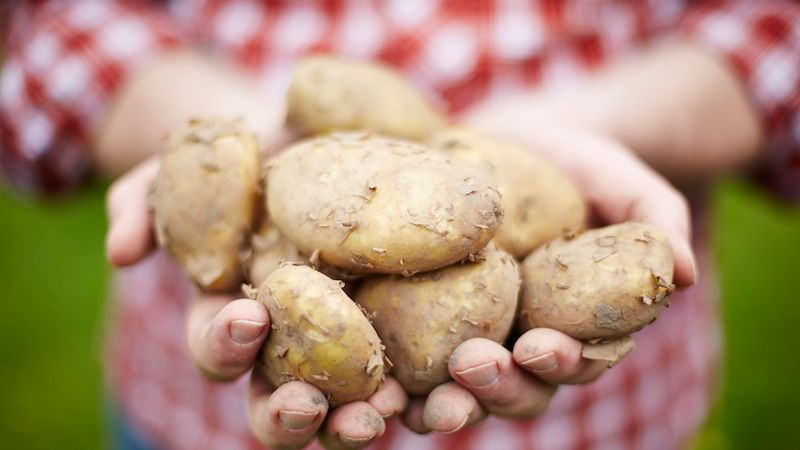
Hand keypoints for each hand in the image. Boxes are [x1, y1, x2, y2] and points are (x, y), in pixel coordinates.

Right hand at [106, 158, 407, 448]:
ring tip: (380, 417)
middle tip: (308, 405)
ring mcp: (347, 348)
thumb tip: (119, 250)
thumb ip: (148, 200)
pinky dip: (427, 391)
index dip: (225, 343)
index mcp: (236, 316)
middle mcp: (290, 348)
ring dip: (357, 423)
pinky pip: (415, 375)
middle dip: (288, 414)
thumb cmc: (248, 158)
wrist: (318, 138)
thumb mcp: (192, 166)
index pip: (220, 347)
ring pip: (346, 408)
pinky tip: (449, 388)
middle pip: (279, 403)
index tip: (248, 317)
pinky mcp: (402, 332)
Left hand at [403, 108, 696, 433]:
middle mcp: (519, 344)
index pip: (575, 361)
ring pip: (450, 389)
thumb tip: (685, 271)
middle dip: (493, 387)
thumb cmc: (574, 162)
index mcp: (572, 326)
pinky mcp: (412, 318)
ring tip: (402, 398)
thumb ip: (655, 219)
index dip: (563, 362)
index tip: (542, 346)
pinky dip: (378, 375)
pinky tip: (356, 376)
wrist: (511, 138)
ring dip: (429, 401)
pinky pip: (395, 357)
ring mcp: (464, 336)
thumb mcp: (619, 178)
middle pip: (511, 388)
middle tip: (472, 367)